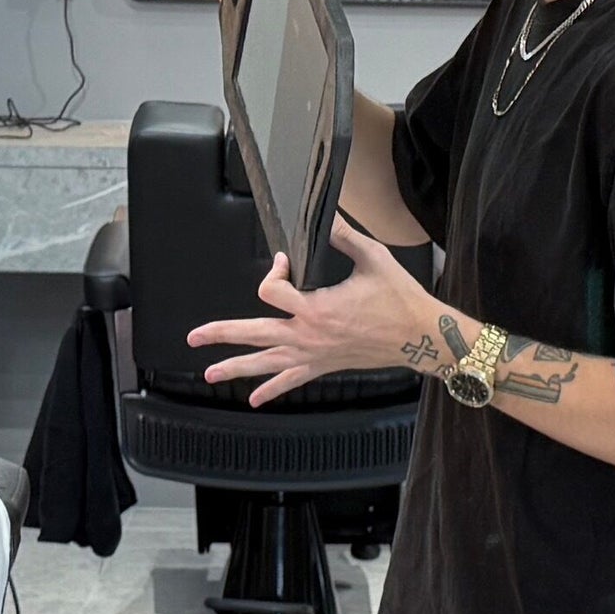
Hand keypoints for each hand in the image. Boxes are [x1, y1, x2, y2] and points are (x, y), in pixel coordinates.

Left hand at [188, 218, 431, 407]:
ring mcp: (314, 355)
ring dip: (235, 368)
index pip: (272, 291)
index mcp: (317, 308)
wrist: (420, 336)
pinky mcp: (323, 365)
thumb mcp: (372, 257)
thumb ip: (342, 235)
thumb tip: (322, 215)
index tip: (283, 261)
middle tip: (194, 336)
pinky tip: (255, 398)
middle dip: (222, 334)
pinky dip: (272, 389)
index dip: (273, 272)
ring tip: (209, 373)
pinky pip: (292, 381)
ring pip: (267, 363)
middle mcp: (309, 336)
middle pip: (255, 334)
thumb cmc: (399, 297)